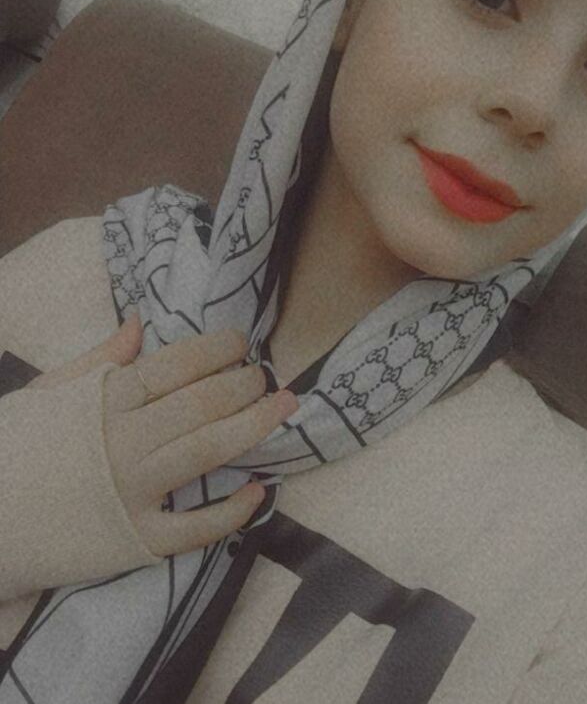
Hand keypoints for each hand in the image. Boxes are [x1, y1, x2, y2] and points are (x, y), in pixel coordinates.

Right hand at [28, 316, 298, 557]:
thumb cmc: (11, 451)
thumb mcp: (46, 392)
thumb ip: (98, 359)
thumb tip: (139, 322)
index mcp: (103, 401)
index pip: (174, 366)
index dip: (215, 350)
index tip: (241, 341)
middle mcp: (124, 442)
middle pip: (201, 404)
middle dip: (242, 384)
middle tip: (264, 376)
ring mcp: (133, 493)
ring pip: (208, 451)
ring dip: (253, 426)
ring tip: (283, 407)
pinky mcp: (136, 541)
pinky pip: (195, 528)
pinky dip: (232, 511)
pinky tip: (260, 491)